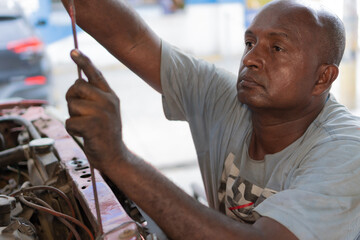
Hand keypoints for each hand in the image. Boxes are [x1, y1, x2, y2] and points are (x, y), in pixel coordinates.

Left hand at [65, 50, 123, 172]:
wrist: (115, 155)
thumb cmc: (105, 134)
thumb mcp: (106, 111)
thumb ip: (95, 97)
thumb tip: (77, 83)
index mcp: (111, 96)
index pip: (95, 74)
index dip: (83, 61)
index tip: (73, 51)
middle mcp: (108, 101)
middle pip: (77, 87)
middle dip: (72, 99)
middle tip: (80, 113)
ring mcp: (101, 112)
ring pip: (72, 105)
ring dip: (73, 117)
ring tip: (86, 126)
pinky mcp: (93, 125)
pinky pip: (70, 121)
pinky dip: (73, 130)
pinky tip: (85, 135)